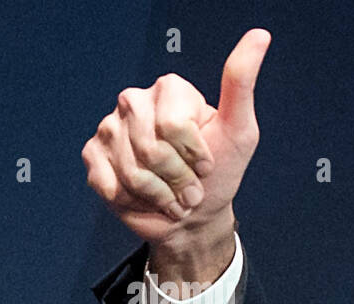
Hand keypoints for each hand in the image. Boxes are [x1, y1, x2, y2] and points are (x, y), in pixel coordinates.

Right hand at [81, 28, 270, 251]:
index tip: (207, 164)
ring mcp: (110, 127)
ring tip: (172, 194)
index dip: (196, 156)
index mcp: (169, 90)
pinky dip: (135, 201)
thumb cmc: (218, 174)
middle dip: (180, 181)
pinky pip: (110, 184)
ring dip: (161, 196)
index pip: (175, 126)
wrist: (194, 217)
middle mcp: (134, 102)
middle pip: (153, 151)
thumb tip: (260, 35)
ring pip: (133, 172)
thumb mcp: (240, 132)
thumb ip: (241, 84)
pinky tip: (146, 197)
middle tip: (190, 187)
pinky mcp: (93, 156)